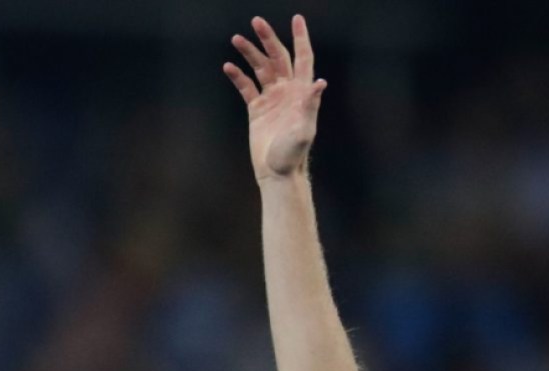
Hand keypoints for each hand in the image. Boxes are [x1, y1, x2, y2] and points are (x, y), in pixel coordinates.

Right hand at [223, 15, 327, 181]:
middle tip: (256, 22)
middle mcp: (287, 91)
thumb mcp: (304, 129)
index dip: (301, 38)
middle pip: (278, 57)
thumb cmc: (293, 154)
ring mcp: (271, 98)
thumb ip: (310, 105)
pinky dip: (238, 76)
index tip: (297, 19)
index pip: (303, 58)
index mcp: (301, 92)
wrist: (277, 172)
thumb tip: (320, 83)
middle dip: (268, 39)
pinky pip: (246, 87)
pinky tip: (228, 67)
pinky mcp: (257, 109)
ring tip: (236, 39)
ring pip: (260, 68)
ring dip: (250, 53)